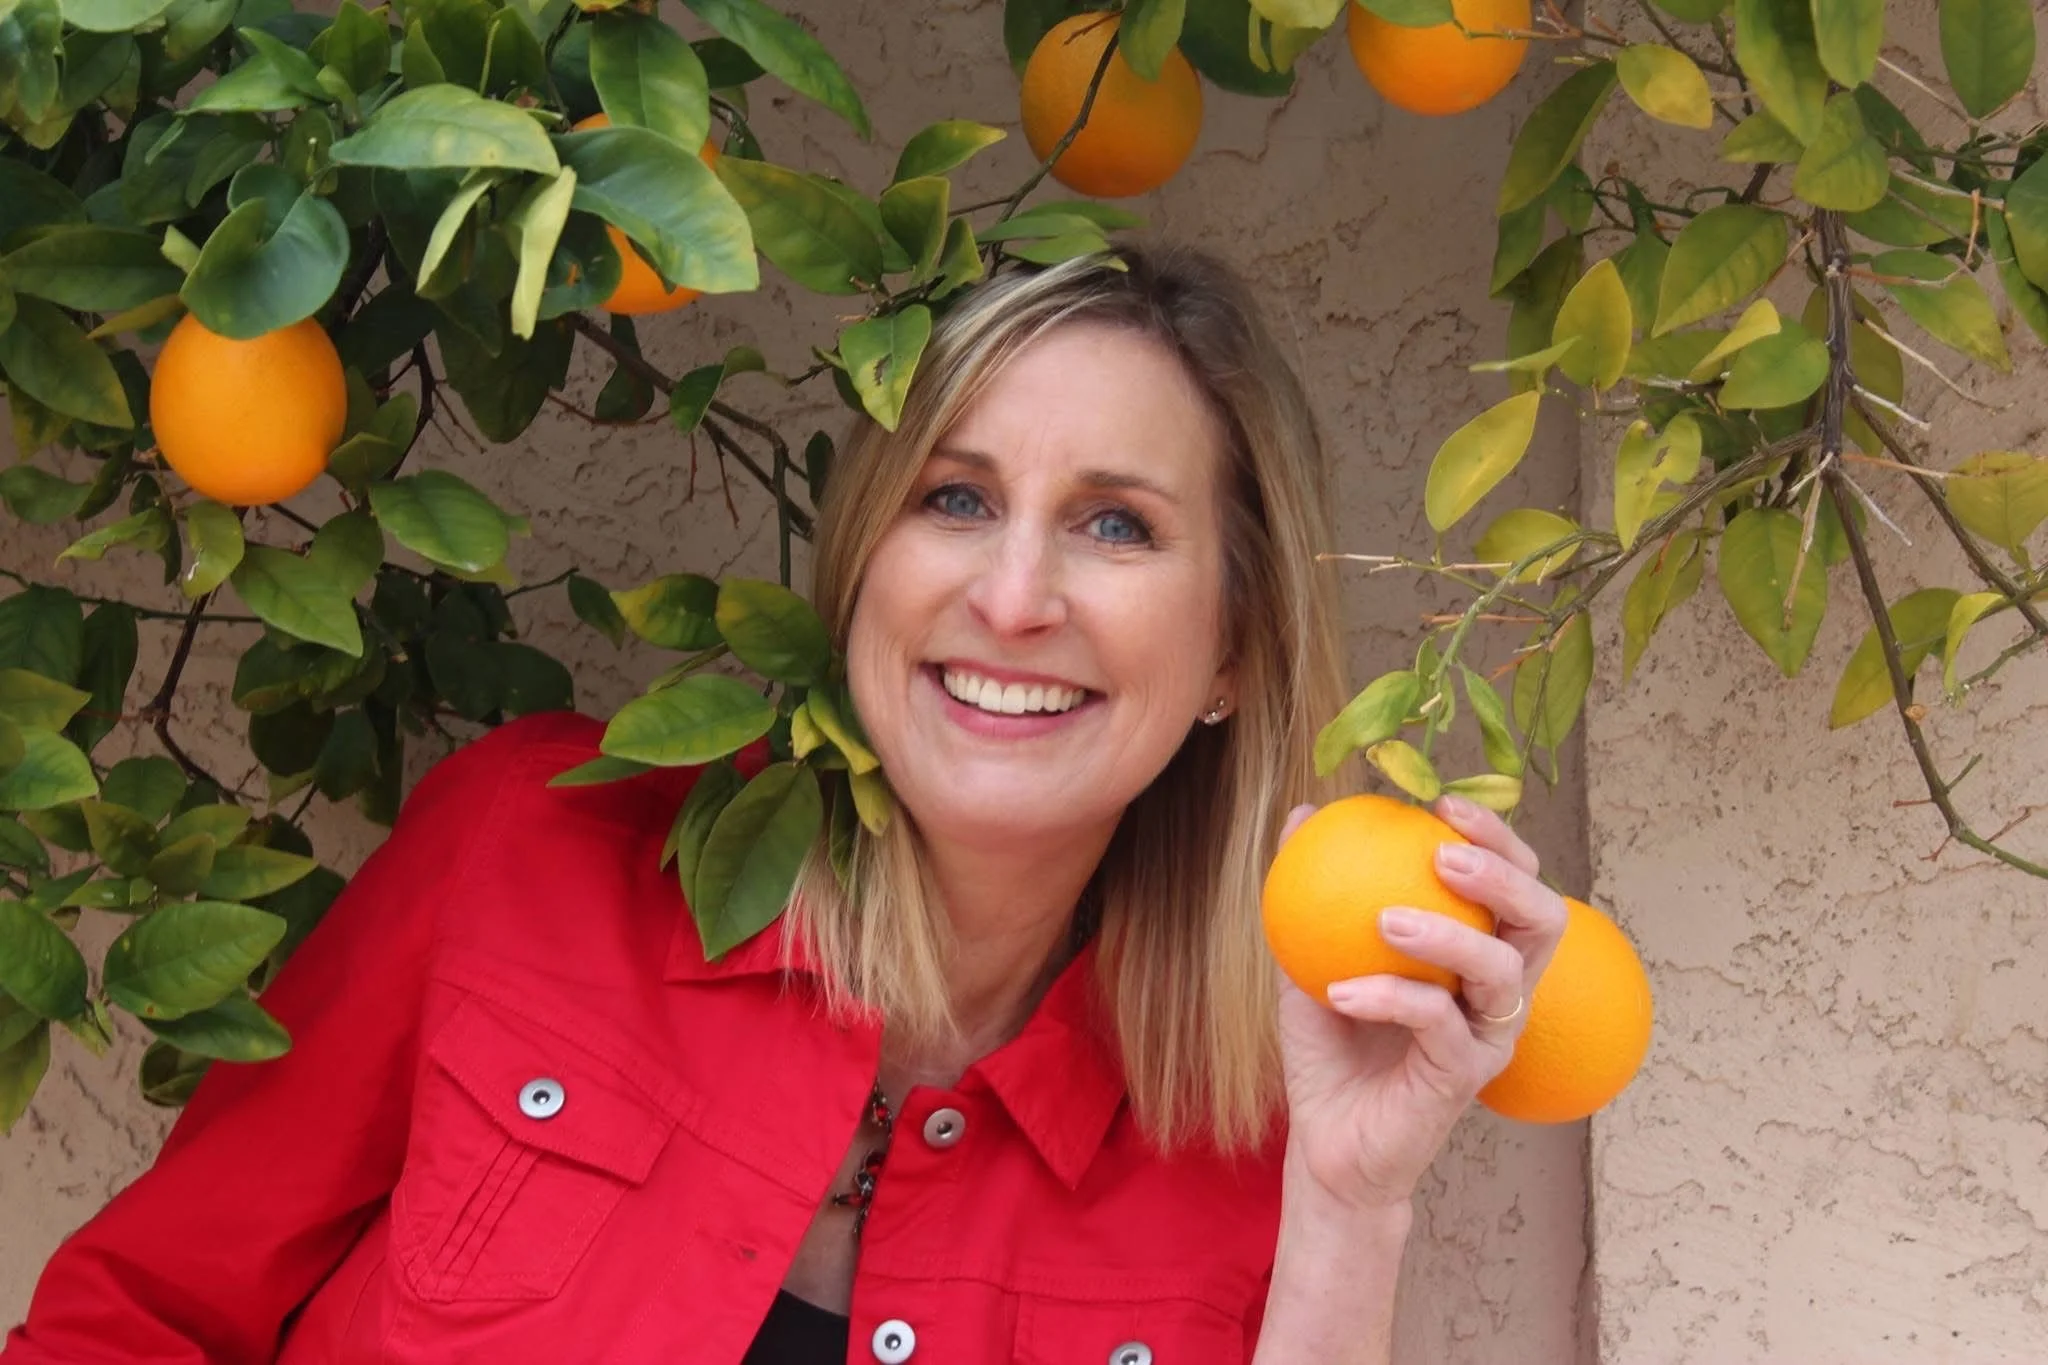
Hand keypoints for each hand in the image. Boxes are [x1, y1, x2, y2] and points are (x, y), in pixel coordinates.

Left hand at [1272, 793, 1568, 1213]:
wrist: (1325, 1140)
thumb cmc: (1330, 1046)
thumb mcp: (1309, 955)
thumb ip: (1313, 889)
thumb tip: (1305, 813)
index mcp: (1478, 952)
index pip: (1515, 881)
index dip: (1497, 836)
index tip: (1442, 803)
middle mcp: (1499, 991)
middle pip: (1543, 917)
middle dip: (1504, 874)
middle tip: (1441, 854)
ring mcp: (1488, 1035)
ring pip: (1503, 969)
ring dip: (1446, 935)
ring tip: (1385, 919)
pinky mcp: (1465, 1077)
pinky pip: (1440, 1022)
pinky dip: (1390, 996)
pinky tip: (1340, 990)